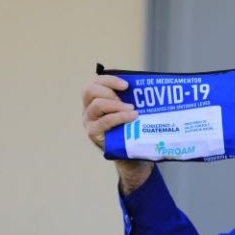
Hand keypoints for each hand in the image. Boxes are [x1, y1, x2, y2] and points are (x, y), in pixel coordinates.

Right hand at [82, 74, 152, 193]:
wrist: (132, 154)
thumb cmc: (132, 129)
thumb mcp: (130, 111)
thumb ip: (130, 98)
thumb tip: (145, 84)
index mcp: (96, 100)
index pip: (96, 83)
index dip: (110, 80)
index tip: (127, 85)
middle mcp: (88, 109)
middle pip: (90, 90)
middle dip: (110, 91)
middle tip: (128, 100)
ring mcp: (89, 122)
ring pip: (97, 105)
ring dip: (117, 105)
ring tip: (133, 110)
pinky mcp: (93, 133)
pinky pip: (104, 121)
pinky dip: (119, 117)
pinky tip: (132, 116)